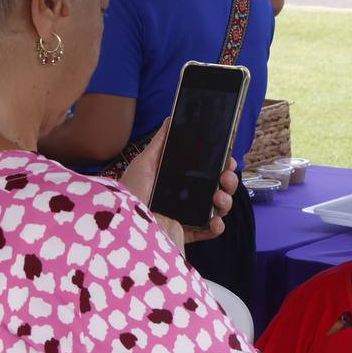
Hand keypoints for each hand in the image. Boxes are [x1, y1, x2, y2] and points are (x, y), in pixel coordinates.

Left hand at [117, 119, 237, 247]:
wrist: (122, 222)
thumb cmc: (130, 191)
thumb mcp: (144, 163)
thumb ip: (160, 143)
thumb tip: (170, 119)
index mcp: (180, 180)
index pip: (208, 172)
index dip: (221, 166)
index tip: (227, 159)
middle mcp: (188, 198)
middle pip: (219, 189)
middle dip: (229, 182)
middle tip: (225, 177)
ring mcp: (189, 217)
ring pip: (219, 209)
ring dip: (225, 202)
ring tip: (218, 198)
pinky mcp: (187, 234)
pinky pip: (209, 231)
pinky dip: (217, 227)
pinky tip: (215, 221)